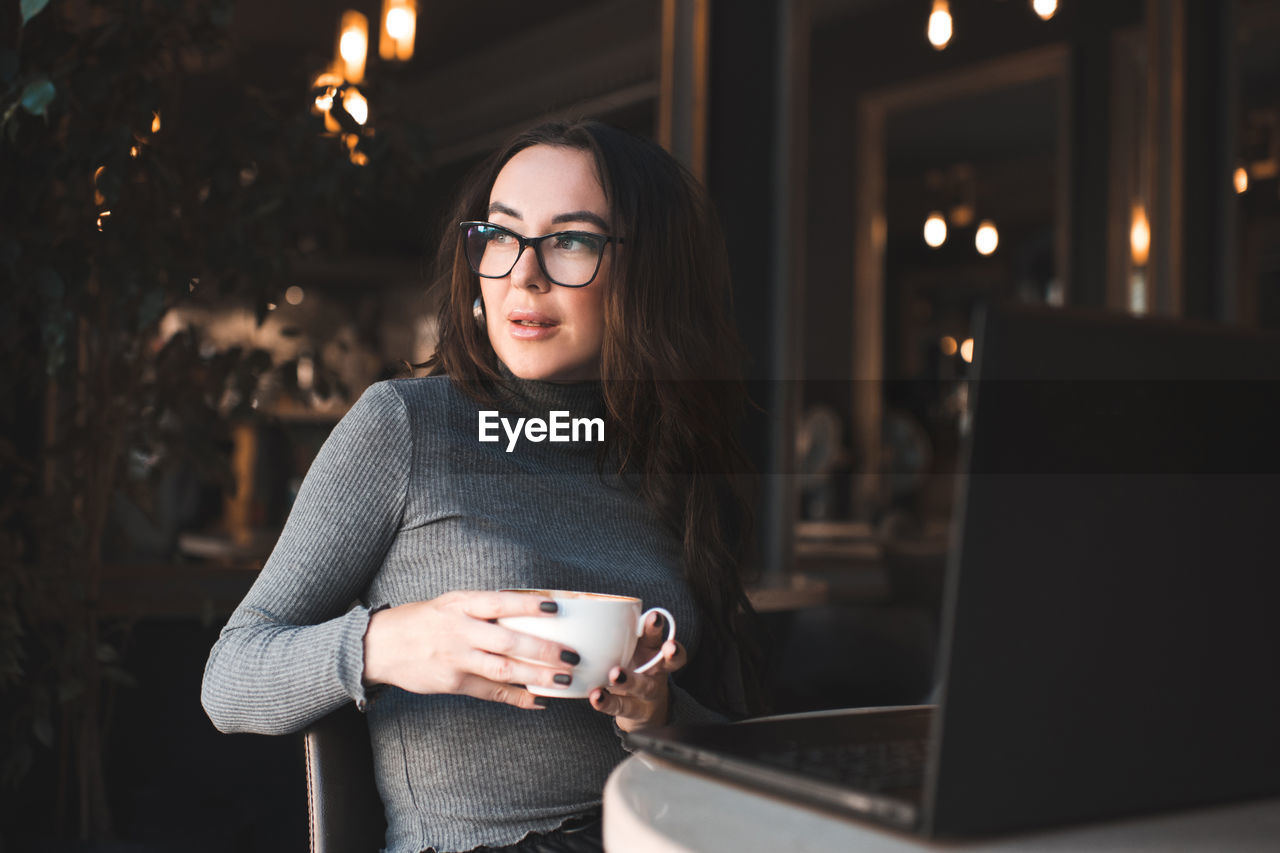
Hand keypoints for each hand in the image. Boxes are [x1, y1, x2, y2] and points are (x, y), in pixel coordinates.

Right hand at [362, 590, 578, 709]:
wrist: (381, 645)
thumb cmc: (424, 620)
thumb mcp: (451, 602)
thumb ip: (485, 607)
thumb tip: (531, 608)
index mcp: (461, 604)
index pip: (500, 602)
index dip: (529, 605)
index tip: (557, 607)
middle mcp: (460, 630)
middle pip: (508, 641)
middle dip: (544, 649)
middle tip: (572, 655)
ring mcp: (457, 659)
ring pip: (503, 670)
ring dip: (537, 677)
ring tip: (564, 680)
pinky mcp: (453, 683)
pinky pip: (491, 692)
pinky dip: (516, 697)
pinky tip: (538, 700)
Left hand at [588, 610, 686, 731]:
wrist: (642, 710)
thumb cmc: (630, 667)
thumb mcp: (628, 647)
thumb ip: (611, 630)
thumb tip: (565, 607)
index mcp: (651, 650)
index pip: (658, 636)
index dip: (658, 627)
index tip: (653, 616)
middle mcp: (654, 671)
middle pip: (665, 663)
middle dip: (666, 655)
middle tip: (664, 648)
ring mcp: (646, 693)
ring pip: (643, 686)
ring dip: (630, 679)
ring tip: (614, 674)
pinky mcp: (632, 711)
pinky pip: (620, 706)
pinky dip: (607, 701)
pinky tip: (595, 696)